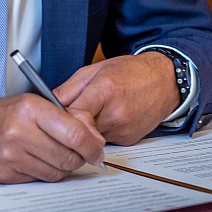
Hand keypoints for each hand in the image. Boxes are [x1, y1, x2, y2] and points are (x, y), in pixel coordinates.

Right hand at [0, 94, 104, 183]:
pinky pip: (39, 179)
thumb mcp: (30, 104)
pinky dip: (45, 173)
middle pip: (69, 156)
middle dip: (80, 158)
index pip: (75, 133)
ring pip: (57, 172)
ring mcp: (11, 155)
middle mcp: (21, 131)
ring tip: (56, 156)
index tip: (99, 150)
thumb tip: (94, 137)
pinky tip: (37, 162)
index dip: (93, 145)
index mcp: (31, 109)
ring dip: (63, 167)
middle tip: (82, 155)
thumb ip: (63, 117)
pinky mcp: (5, 174)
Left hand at [55, 52, 181, 145]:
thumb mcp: (95, 70)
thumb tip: (47, 105)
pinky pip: (106, 141)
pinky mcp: (129, 140)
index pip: (75, 116)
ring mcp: (124, 129)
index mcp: (105, 91)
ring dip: (87, 130)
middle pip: (81, 131)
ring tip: (96, 112)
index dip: (62, 122)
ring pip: (92, 139)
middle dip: (72, 126)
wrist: (164, 81)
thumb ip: (69, 89)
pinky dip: (102, 133)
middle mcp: (116, 114)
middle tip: (70, 118)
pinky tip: (110, 118)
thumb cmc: (131, 72)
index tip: (55, 123)